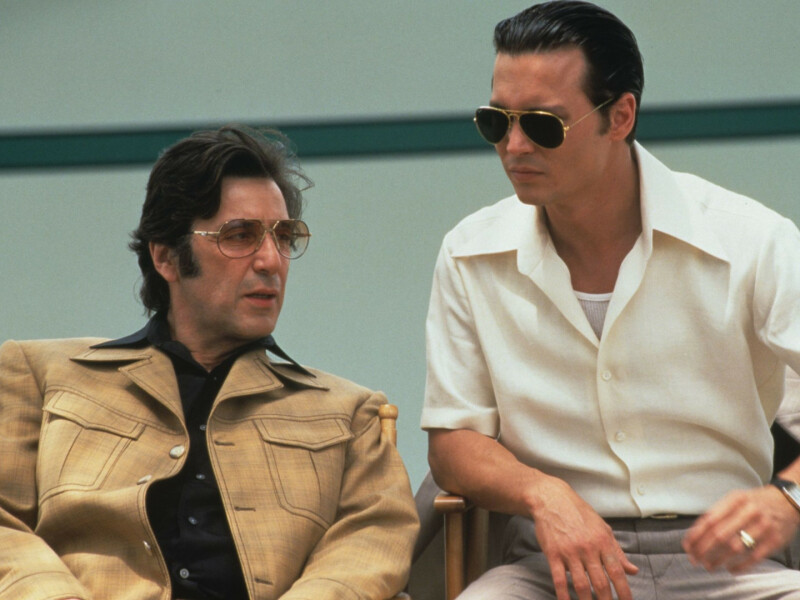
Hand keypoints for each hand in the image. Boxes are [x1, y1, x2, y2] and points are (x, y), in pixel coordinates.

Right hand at [529, 476, 638, 599]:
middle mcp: (588, 548)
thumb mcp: (602, 528)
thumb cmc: (579, 513)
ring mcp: (570, 551)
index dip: (624, 591)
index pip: (617, 571)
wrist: (552, 499)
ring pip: (581, 584)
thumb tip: (633, 570)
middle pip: (600, 582)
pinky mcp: (553, 553)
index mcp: (603, 541)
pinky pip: (559, 578)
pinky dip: (563, 594)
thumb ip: (617, 551)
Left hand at [682, 485, 799, 572]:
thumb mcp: (735, 499)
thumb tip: (695, 533)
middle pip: (719, 534)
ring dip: (718, 559)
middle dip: (703, 550)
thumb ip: (717, 513)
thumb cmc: (754, 502)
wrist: (787, 501)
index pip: (709, 520)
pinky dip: (740, 565)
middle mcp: (749, 511)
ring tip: (709, 566)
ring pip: (735, 547)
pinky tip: (730, 569)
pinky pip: (754, 557)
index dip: (695, 535)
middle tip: (695, 560)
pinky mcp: (775, 540)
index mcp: (735, 499)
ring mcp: (763, 526)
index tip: (687, 547)